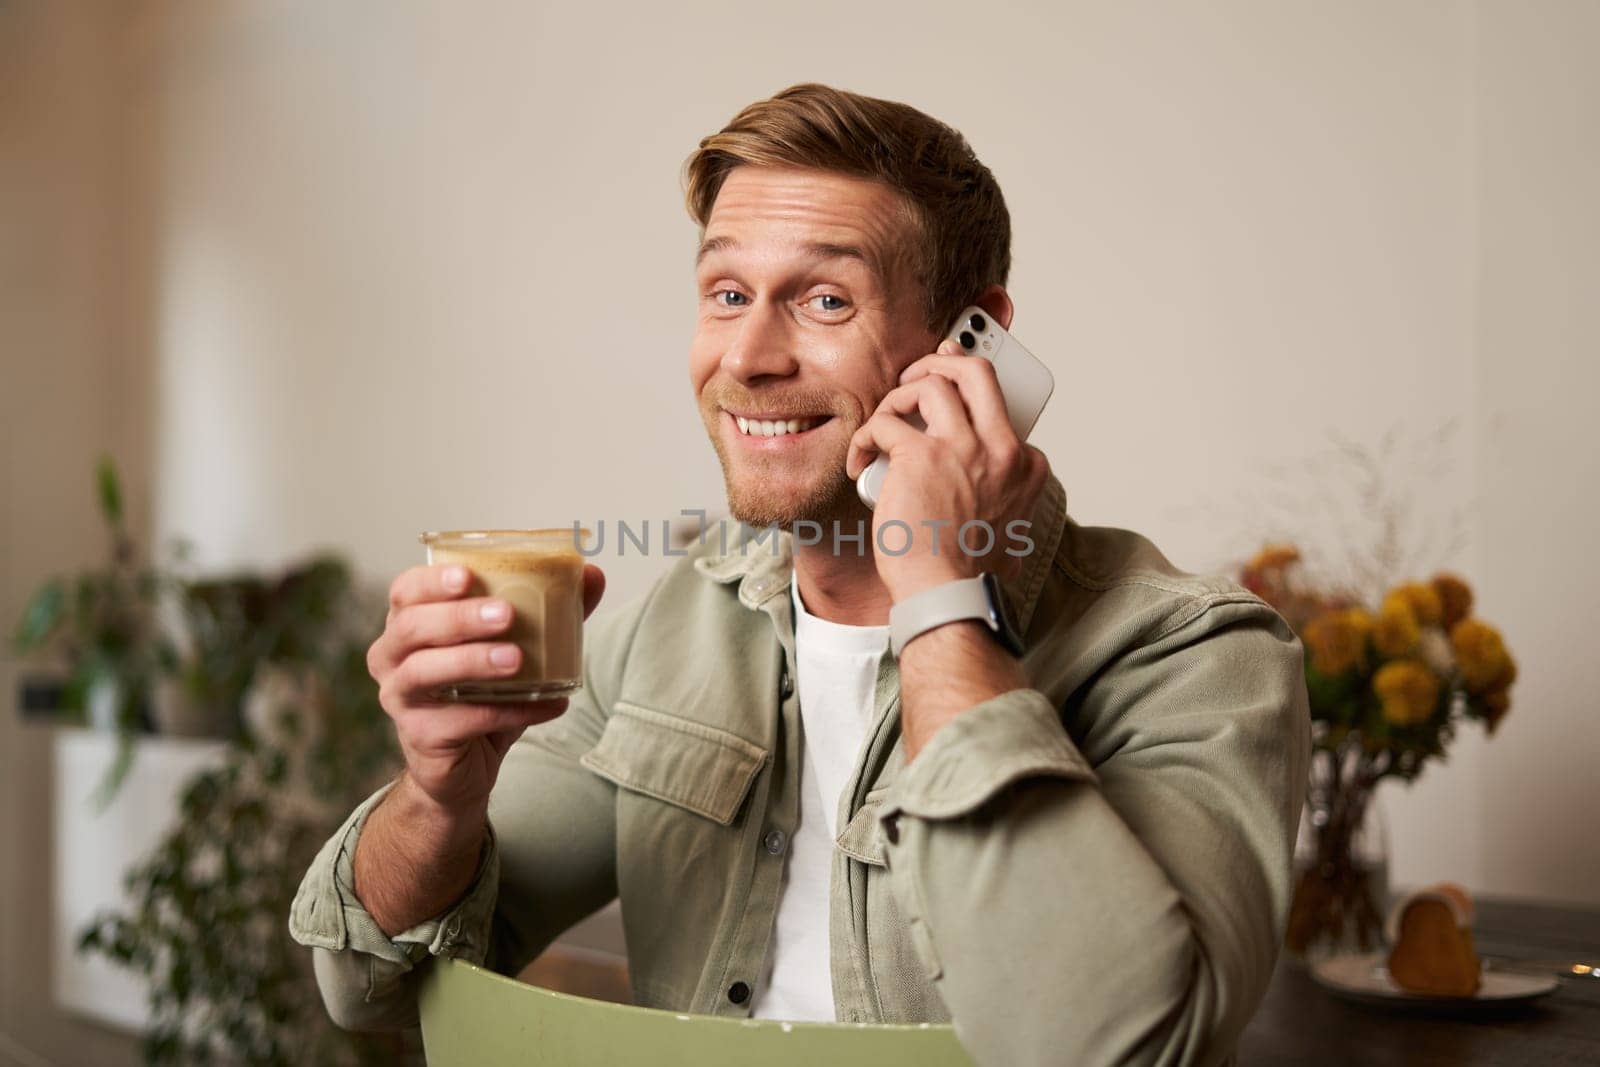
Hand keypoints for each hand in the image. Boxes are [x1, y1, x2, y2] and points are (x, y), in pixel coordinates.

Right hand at [366, 562, 605, 815]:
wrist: (465, 764)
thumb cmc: (483, 692)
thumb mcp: (516, 645)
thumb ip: (550, 609)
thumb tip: (592, 574)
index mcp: (409, 624)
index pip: (406, 591)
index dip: (431, 582)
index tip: (468, 576)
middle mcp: (391, 658)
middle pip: (412, 627)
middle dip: (459, 617)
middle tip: (506, 615)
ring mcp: (400, 699)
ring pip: (423, 671)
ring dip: (472, 661)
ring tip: (517, 659)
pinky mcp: (420, 737)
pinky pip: (462, 720)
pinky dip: (509, 711)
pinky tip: (549, 704)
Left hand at [846, 339, 1048, 602]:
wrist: (947, 594)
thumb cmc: (965, 569)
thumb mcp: (1003, 524)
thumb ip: (995, 492)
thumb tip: (974, 481)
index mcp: (1024, 465)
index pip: (997, 410)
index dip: (965, 401)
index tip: (943, 398)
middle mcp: (1001, 449)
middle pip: (976, 372)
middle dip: (942, 362)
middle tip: (917, 378)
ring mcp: (964, 448)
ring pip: (932, 382)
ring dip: (899, 395)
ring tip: (885, 420)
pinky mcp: (921, 456)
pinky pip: (885, 422)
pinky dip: (865, 436)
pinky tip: (859, 459)